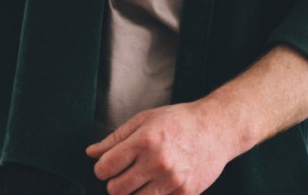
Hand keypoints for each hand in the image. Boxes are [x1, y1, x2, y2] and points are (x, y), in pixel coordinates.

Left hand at [87, 101, 236, 194]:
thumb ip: (116, 138)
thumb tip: (90, 153)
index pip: (105, 168)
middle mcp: (157, 162)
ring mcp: (172, 181)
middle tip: (126, 173)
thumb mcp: (145, 119)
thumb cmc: (179, 121)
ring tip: (141, 179)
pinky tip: (157, 185)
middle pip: (115, 190)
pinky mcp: (184, 194)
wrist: (217, 129)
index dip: (102, 168)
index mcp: (145, 140)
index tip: (110, 165)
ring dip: (132, 193)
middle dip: (115, 183)